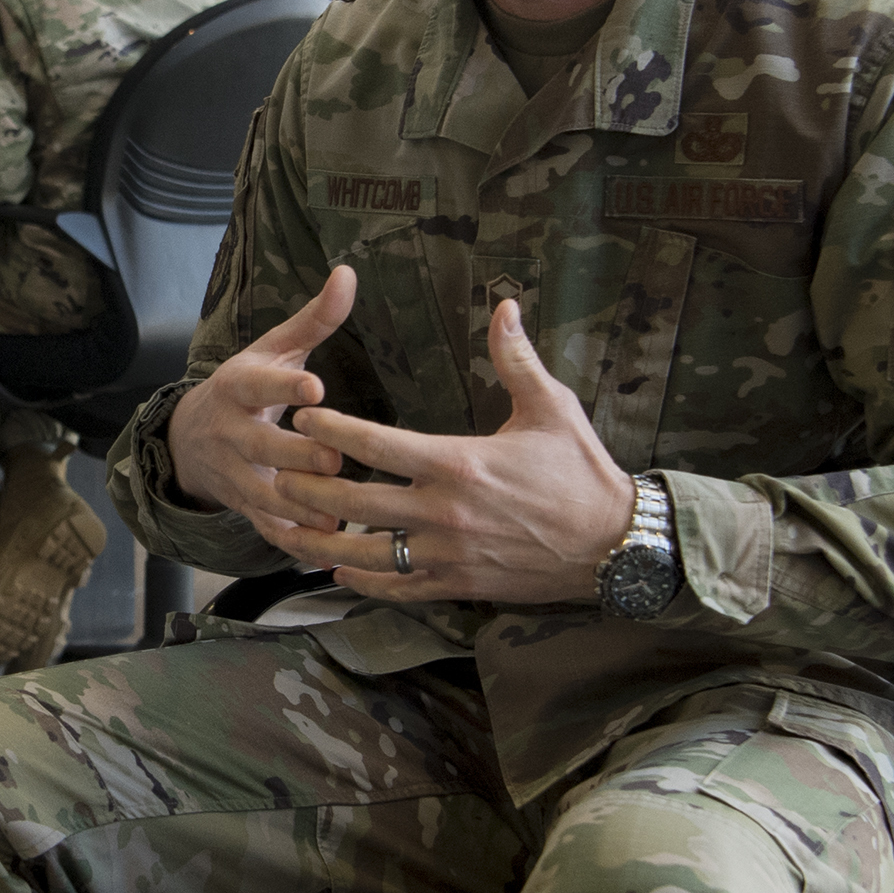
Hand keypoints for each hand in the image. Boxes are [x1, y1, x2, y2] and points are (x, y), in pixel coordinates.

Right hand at [167, 267, 357, 533]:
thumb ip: (314, 318)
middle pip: (261, 446)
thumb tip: (349, 273)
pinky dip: (292, 541)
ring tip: (337, 511)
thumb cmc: (247, 387)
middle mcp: (231, 431)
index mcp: (239, 386)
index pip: (260, 384)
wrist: (188, 439)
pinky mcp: (242, 505)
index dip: (285, 387)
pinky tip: (324, 545)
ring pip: (263, 493)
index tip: (315, 388)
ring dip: (297, 505)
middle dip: (295, 455)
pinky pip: (265, 528)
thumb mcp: (272, 349)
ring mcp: (234, 472)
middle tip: (334, 458)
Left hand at [263, 298, 635, 607]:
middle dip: (309, 486)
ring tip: (292, 523)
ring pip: (366, 552)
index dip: (331, 430)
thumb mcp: (552, 407)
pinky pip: (398, 587)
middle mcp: (444, 513)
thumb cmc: (582, 472)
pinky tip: (340, 569)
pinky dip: (365, 580)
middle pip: (354, 501)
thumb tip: (504, 305)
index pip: (374, 444)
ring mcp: (448, 555)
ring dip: (324, 539)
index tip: (304, 418)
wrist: (615, 544)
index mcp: (457, 463)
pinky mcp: (458, 585)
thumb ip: (516, 358)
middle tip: (278, 470)